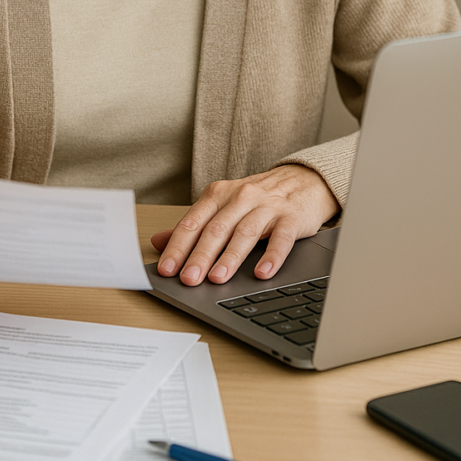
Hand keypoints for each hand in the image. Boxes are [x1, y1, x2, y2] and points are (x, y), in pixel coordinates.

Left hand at [151, 164, 337, 285]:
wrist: (302, 181)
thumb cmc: (257, 199)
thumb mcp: (222, 206)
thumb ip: (193, 225)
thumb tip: (158, 241)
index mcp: (218, 194)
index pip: (193, 222)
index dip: (178, 246)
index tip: (167, 269)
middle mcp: (240, 197)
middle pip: (216, 229)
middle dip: (200, 256)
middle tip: (189, 279)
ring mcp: (267, 207)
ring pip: (245, 233)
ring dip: (230, 257)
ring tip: (218, 278)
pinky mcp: (291, 218)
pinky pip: (280, 238)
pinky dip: (272, 256)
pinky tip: (262, 272)